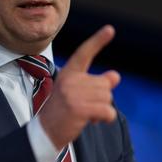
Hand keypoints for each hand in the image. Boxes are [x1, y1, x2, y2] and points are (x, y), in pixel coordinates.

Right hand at [39, 25, 120, 149]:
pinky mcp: (79, 109)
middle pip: (105, 84)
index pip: (84, 53)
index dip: (98, 41)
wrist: (45, 132)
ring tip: (84, 114)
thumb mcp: (76, 93)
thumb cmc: (62, 112)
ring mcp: (73, 94)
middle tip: (84, 107)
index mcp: (68, 73)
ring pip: (108, 98)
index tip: (110, 29)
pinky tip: (92, 121)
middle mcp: (70, 80)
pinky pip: (108, 111)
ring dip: (102, 109)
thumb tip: (115, 76)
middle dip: (101, 98)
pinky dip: (105, 118)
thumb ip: (96, 84)